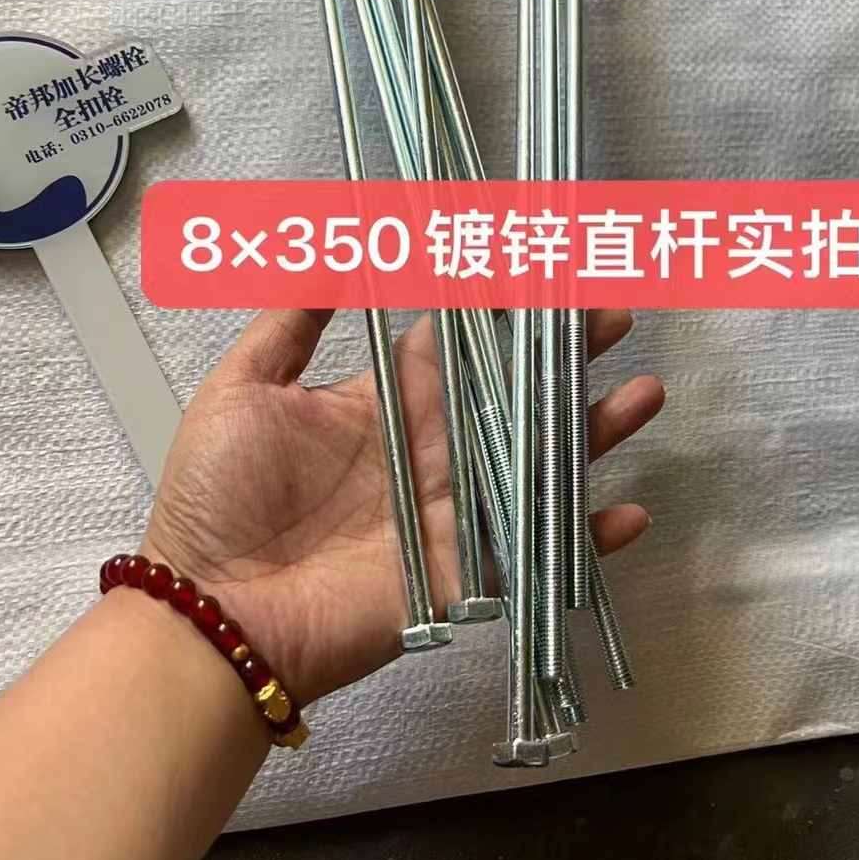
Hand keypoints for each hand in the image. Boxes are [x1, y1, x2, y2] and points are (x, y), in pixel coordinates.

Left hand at [145, 308, 661, 704]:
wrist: (212, 609)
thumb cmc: (217, 499)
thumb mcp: (241, 390)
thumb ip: (289, 322)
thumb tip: (330, 250)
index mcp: (381, 404)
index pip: (455, 344)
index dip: (499, 309)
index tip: (543, 269)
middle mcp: (428, 451)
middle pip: (513, 394)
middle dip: (565, 354)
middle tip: (614, 316)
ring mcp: (452, 512)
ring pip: (539, 462)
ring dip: (595, 431)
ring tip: (646, 393)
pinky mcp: (463, 572)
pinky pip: (537, 551)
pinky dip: (588, 537)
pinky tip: (632, 512)